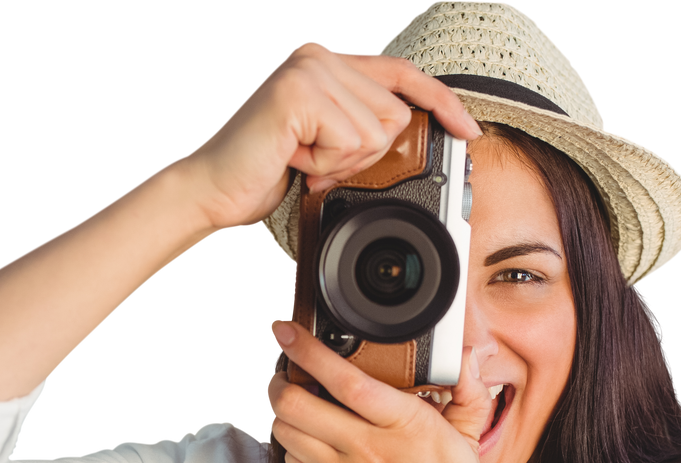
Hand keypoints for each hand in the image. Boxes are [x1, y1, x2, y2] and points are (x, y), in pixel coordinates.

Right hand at [185, 42, 480, 232]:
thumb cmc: (262, 172)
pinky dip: (326, 164)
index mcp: (326, 61)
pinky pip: (351, 141)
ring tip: (302, 160)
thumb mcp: (325, 145)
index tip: (467, 130)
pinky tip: (294, 159)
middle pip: (394, 114)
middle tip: (317, 162)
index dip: (439, 101)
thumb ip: (360, 126)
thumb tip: (409, 131)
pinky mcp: (300, 92)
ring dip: (342, 162)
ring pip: (376, 132)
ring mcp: (309, 69)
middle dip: (363, 155)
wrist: (213, 190)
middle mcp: (319, 55)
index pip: (401, 74)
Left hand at [265, 318, 505, 462]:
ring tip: (291, 404)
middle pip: (295, 404)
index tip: (286, 330)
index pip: (344, 379)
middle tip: (283, 372)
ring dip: (281, 413)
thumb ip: (466, 395)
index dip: (307, 350)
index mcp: (405, 426)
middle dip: (278, 380)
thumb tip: (469, 357)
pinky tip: (306, 443)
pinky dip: (292, 447)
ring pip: (285, 432)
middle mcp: (367, 450)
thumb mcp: (468, 445)